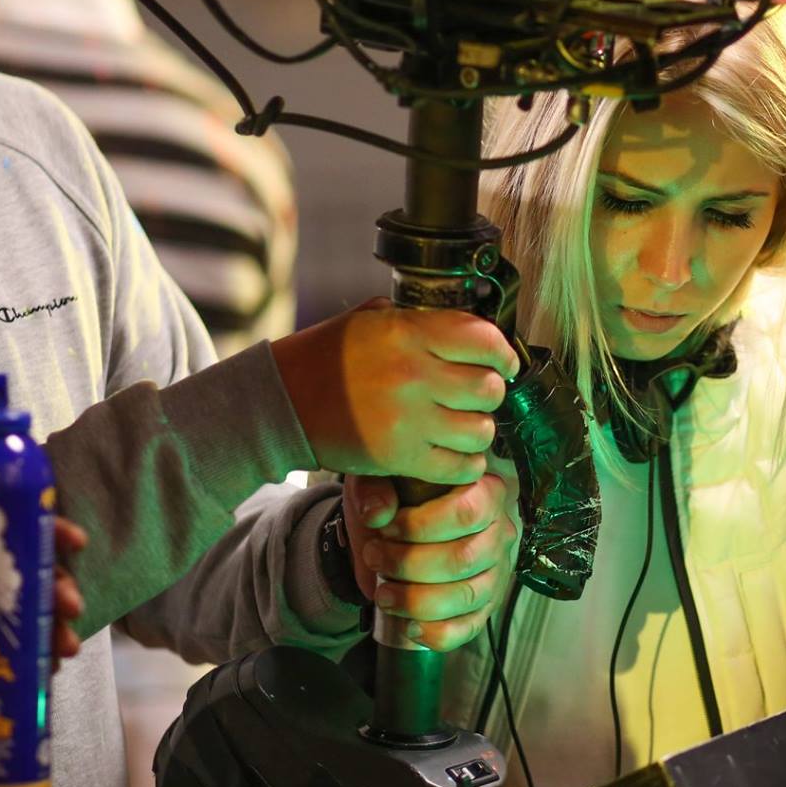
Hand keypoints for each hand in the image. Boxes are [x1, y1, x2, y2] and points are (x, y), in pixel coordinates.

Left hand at [0, 520, 89, 717]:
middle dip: (53, 587)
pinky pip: (15, 648)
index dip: (40, 530)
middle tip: (69, 608)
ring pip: (25, 612)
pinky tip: (49, 669)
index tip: (73, 541)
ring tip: (65, 650)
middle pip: (22, 574)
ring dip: (51, 626)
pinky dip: (37, 656)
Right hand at [273, 299, 519, 484]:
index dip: (503, 353)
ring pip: (481, 430)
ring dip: (478, 431)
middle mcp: (412, 374)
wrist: (282, 401)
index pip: (484, 340)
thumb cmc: (327, 357)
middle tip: (477, 396)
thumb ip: (418, 320)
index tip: (504, 363)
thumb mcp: (368, 320)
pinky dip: (465, 464)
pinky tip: (454, 455)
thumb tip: (467, 325)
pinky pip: (459, 466)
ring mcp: (407, 419)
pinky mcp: (399, 457)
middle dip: (490, 393)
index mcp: (406, 332)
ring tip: (463, 427)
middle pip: (489, 388)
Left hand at [342, 459, 520, 651]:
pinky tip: (410, 627)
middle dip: (409, 565)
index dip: (421, 526)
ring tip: (384, 594)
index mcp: (485, 490)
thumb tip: (378, 514)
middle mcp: (501, 531)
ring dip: (417, 601)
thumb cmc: (398, 496)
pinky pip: (470, 627)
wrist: (397, 525)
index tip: (385, 528)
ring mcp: (497, 571)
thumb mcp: (381, 478)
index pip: (467, 513)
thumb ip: (375, 487)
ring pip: (467, 596)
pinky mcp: (486, 604)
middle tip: (375, 558)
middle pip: (463, 559)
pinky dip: (438, 633)